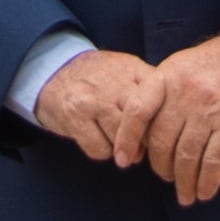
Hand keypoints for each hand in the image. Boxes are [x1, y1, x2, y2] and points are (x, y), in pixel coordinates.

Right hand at [28, 47, 166, 167]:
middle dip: (144, 141)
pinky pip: (101, 149)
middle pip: (144, 124)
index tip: (162, 134)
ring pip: (124, 140)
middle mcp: (115, 82)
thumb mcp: (128, 72)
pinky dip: (102, 151)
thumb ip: (151, 94)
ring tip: (113, 136)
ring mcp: (94, 98)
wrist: (53, 69)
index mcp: (134, 69)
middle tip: (138, 145)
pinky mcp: (75, 115)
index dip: (165, 123)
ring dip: (122, 148)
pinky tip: (96, 137)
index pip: (163, 101)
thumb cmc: (99, 78)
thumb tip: (166, 133)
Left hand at [141, 28, 219, 205]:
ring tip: (185, 194)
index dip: (126, 139)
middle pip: (161, 141)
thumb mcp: (181, 67)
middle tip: (166, 178)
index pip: (137, 111)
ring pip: (187, 155)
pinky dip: (207, 181)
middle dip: (161, 167)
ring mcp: (210, 108)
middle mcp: (186, 92)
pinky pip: (215, 160)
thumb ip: (162, 95)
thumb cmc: (215, 64)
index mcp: (168, 75)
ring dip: (184, 181)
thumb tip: (143, 137)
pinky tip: (205, 192)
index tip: (122, 161)